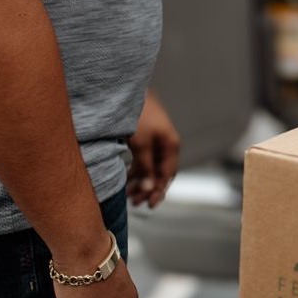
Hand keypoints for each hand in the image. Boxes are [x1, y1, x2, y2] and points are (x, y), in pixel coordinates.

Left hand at [128, 90, 179, 208]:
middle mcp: (166, 145)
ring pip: (150, 167)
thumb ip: (145, 167)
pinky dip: (136, 170)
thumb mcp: (141, 144)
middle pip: (160, 173)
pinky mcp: (145, 139)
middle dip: (148, 189)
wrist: (127, 93)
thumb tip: (148, 188)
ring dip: (141, 181)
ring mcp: (156, 142)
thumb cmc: (138, 116)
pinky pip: (143, 160)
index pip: (167, 175)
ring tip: (128, 193)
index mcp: (171, 146)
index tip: (149, 204)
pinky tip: (126, 178)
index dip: (158, 191)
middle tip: (135, 203)